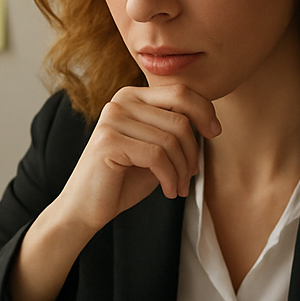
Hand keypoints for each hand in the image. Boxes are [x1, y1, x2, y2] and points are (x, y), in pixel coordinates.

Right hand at [9, 85, 219, 300]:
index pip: (180, 92)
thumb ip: (174, 130)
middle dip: (193, 151)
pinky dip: (170, 177)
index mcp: (132, 96)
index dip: (204, 111)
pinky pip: (157, 156)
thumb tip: (209, 122)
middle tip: (191, 175)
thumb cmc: (122, 181)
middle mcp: (120, 101)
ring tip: (178, 187)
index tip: (214, 133)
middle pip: (180, 118)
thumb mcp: (155, 149)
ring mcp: (112, 119)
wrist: (85, 208)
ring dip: (182, 170)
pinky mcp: (108, 141)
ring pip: (171, 140)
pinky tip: (168, 191)